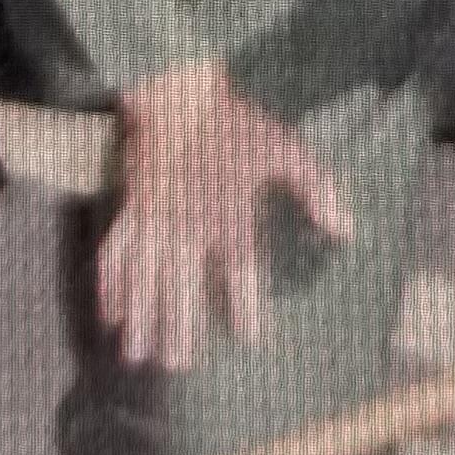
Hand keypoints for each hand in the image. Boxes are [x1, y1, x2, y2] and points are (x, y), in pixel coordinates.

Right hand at [102, 63, 355, 375]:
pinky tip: (108, 313)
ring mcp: (153, 218)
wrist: (178, 90)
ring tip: (138, 354)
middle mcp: (187, 223)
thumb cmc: (235, 122)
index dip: (245, 305)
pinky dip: (109, 284)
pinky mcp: (129, 207)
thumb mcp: (284, 148)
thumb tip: (346, 228)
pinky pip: (114, 252)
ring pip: (144, 278)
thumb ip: (316, 188)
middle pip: (181, 285)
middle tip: (178, 363)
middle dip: (179, 326)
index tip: (249, 337)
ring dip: (141, 317)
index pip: (239, 269)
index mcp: (227, 212)